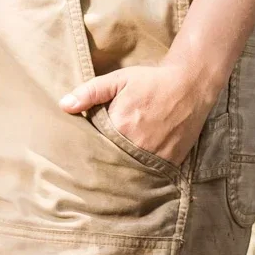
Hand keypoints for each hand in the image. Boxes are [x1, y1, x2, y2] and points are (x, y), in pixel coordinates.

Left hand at [59, 60, 213, 165]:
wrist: (191, 84)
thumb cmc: (152, 81)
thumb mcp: (118, 80)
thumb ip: (90, 92)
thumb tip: (64, 105)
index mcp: (120, 126)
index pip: (94, 148)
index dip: (87, 150)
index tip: (79, 153)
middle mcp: (138, 145)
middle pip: (111, 163)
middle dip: (102, 164)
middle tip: (92, 169)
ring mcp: (157, 156)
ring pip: (131, 172)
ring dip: (122, 171)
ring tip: (112, 172)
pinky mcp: (172, 162)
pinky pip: (152, 175)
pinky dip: (142, 174)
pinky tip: (135, 171)